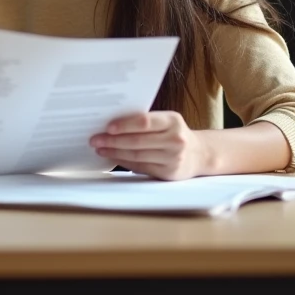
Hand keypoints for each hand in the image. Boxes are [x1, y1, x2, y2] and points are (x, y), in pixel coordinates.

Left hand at [89, 111, 208, 181]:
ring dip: (115, 152)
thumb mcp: (167, 122)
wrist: (199, 154)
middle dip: (113, 140)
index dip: (124, 125)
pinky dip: (124, 162)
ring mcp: (172, 158)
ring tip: (100, 148)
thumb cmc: (174, 133)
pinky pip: (141, 167)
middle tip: (95, 139)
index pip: (144, 122)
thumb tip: (112, 125)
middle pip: (138, 141)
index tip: (107, 127)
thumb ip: (146, 122)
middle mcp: (175, 140)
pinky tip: (113, 157)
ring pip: (137, 156)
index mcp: (173, 121)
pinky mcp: (168, 173)